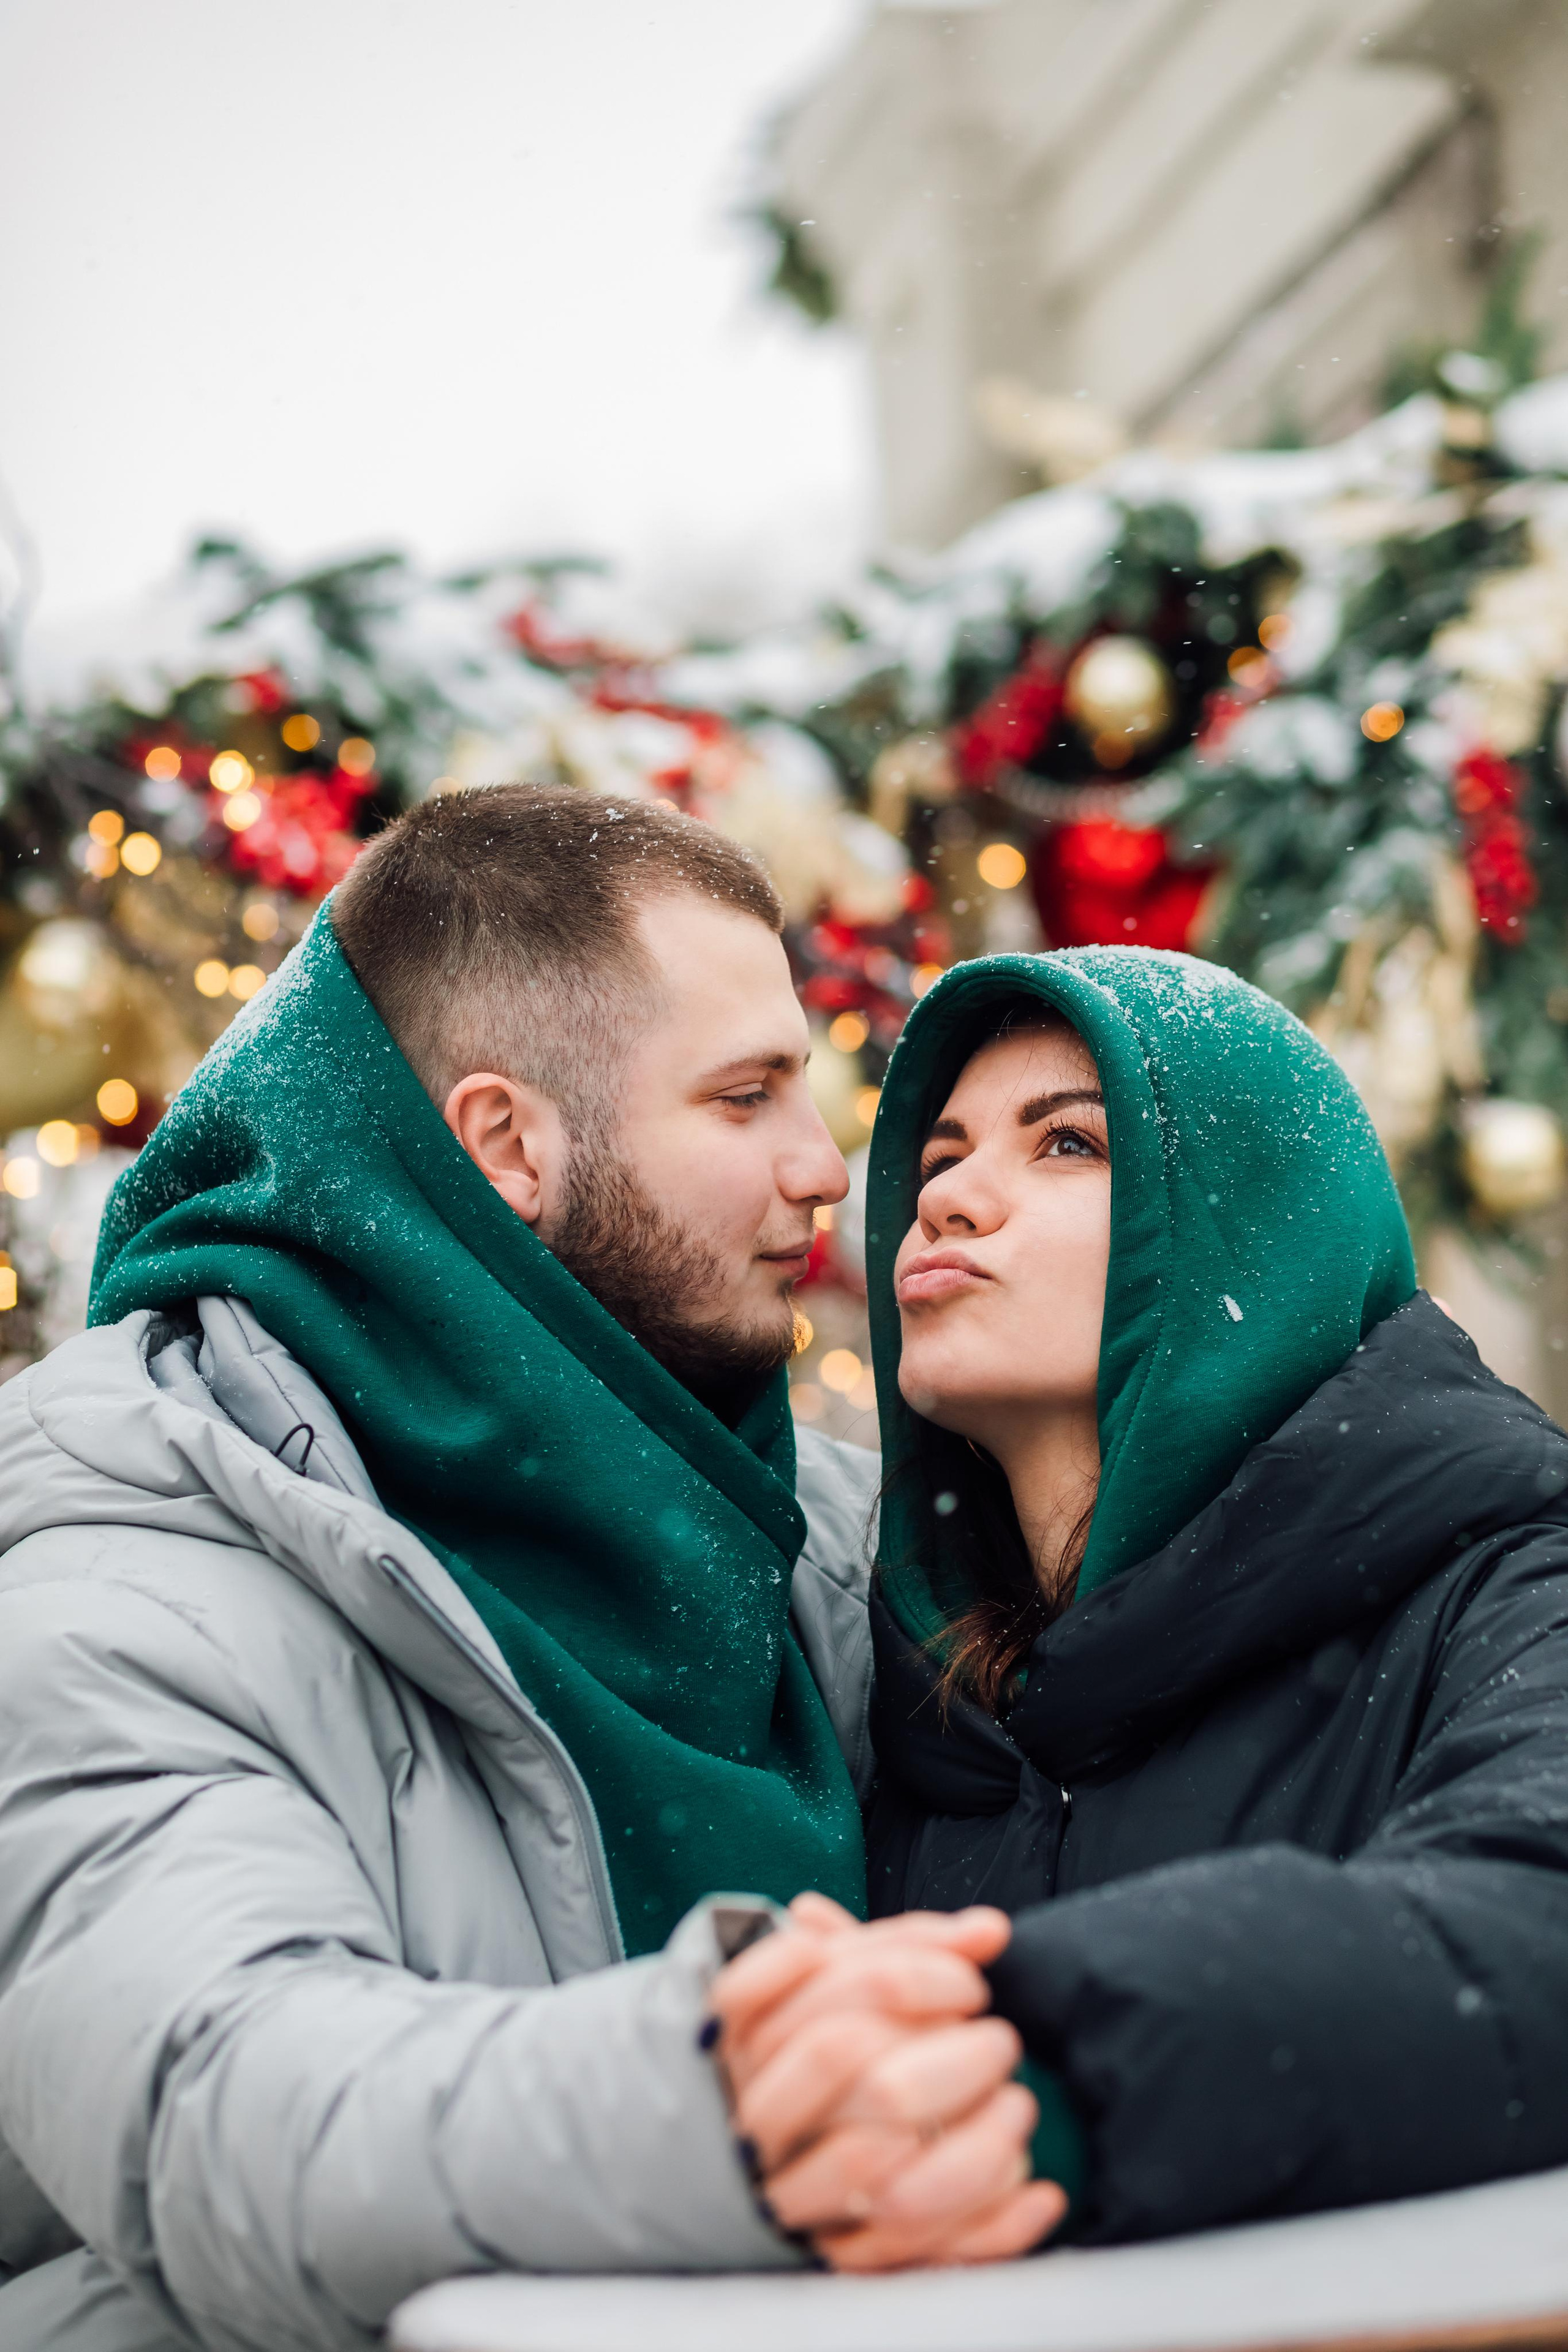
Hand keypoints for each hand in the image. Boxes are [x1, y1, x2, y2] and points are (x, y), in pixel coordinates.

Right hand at [707, 1895, 1065, 2268]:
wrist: (768, 2173)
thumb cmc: (820, 2056)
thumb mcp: (843, 1986)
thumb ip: (908, 1948)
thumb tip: (991, 1930)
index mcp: (744, 2038)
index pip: (823, 1979)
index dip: (910, 1971)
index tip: (969, 1980)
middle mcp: (754, 2111)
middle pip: (837, 2054)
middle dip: (938, 2043)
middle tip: (1000, 2043)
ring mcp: (785, 2192)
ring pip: (864, 2158)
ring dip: (964, 2133)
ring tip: (1016, 2108)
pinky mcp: (830, 2262)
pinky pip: (907, 2251)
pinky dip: (986, 2226)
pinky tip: (1037, 2195)